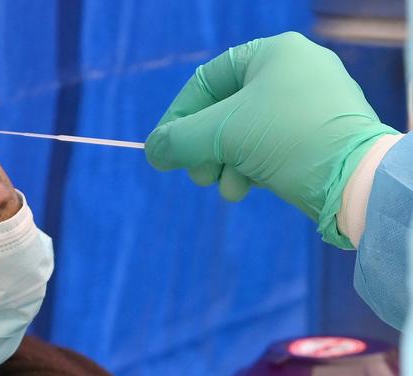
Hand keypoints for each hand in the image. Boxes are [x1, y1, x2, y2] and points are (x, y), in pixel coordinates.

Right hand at [145, 32, 398, 247]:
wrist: (356, 179)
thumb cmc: (288, 139)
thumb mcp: (223, 134)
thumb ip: (179, 139)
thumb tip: (152, 151)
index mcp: (272, 54)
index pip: (207, 81)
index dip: (179, 117)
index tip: (164, 149)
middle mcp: (293, 71)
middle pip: (225, 111)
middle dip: (205, 148)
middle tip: (197, 175)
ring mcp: (308, 103)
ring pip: (245, 133)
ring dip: (225, 164)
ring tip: (224, 187)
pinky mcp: (317, 134)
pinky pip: (269, 146)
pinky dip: (250, 168)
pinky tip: (245, 188)